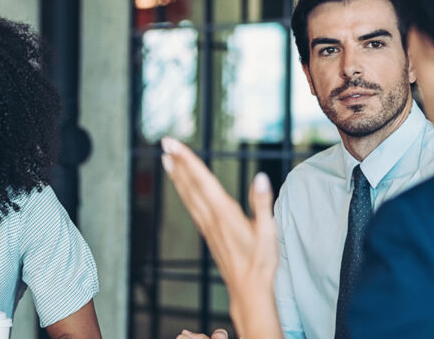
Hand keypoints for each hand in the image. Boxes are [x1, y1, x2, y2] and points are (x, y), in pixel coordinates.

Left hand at [161, 137, 282, 338]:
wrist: (248, 291)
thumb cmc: (261, 262)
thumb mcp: (269, 232)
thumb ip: (263, 203)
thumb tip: (260, 177)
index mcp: (225, 213)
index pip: (202, 180)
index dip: (187, 160)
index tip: (172, 144)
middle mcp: (211, 217)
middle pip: (190, 185)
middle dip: (177, 162)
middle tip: (164, 143)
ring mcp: (207, 226)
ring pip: (188, 196)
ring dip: (177, 176)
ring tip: (166, 160)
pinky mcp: (208, 233)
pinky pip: (191, 207)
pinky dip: (184, 192)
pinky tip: (182, 187)